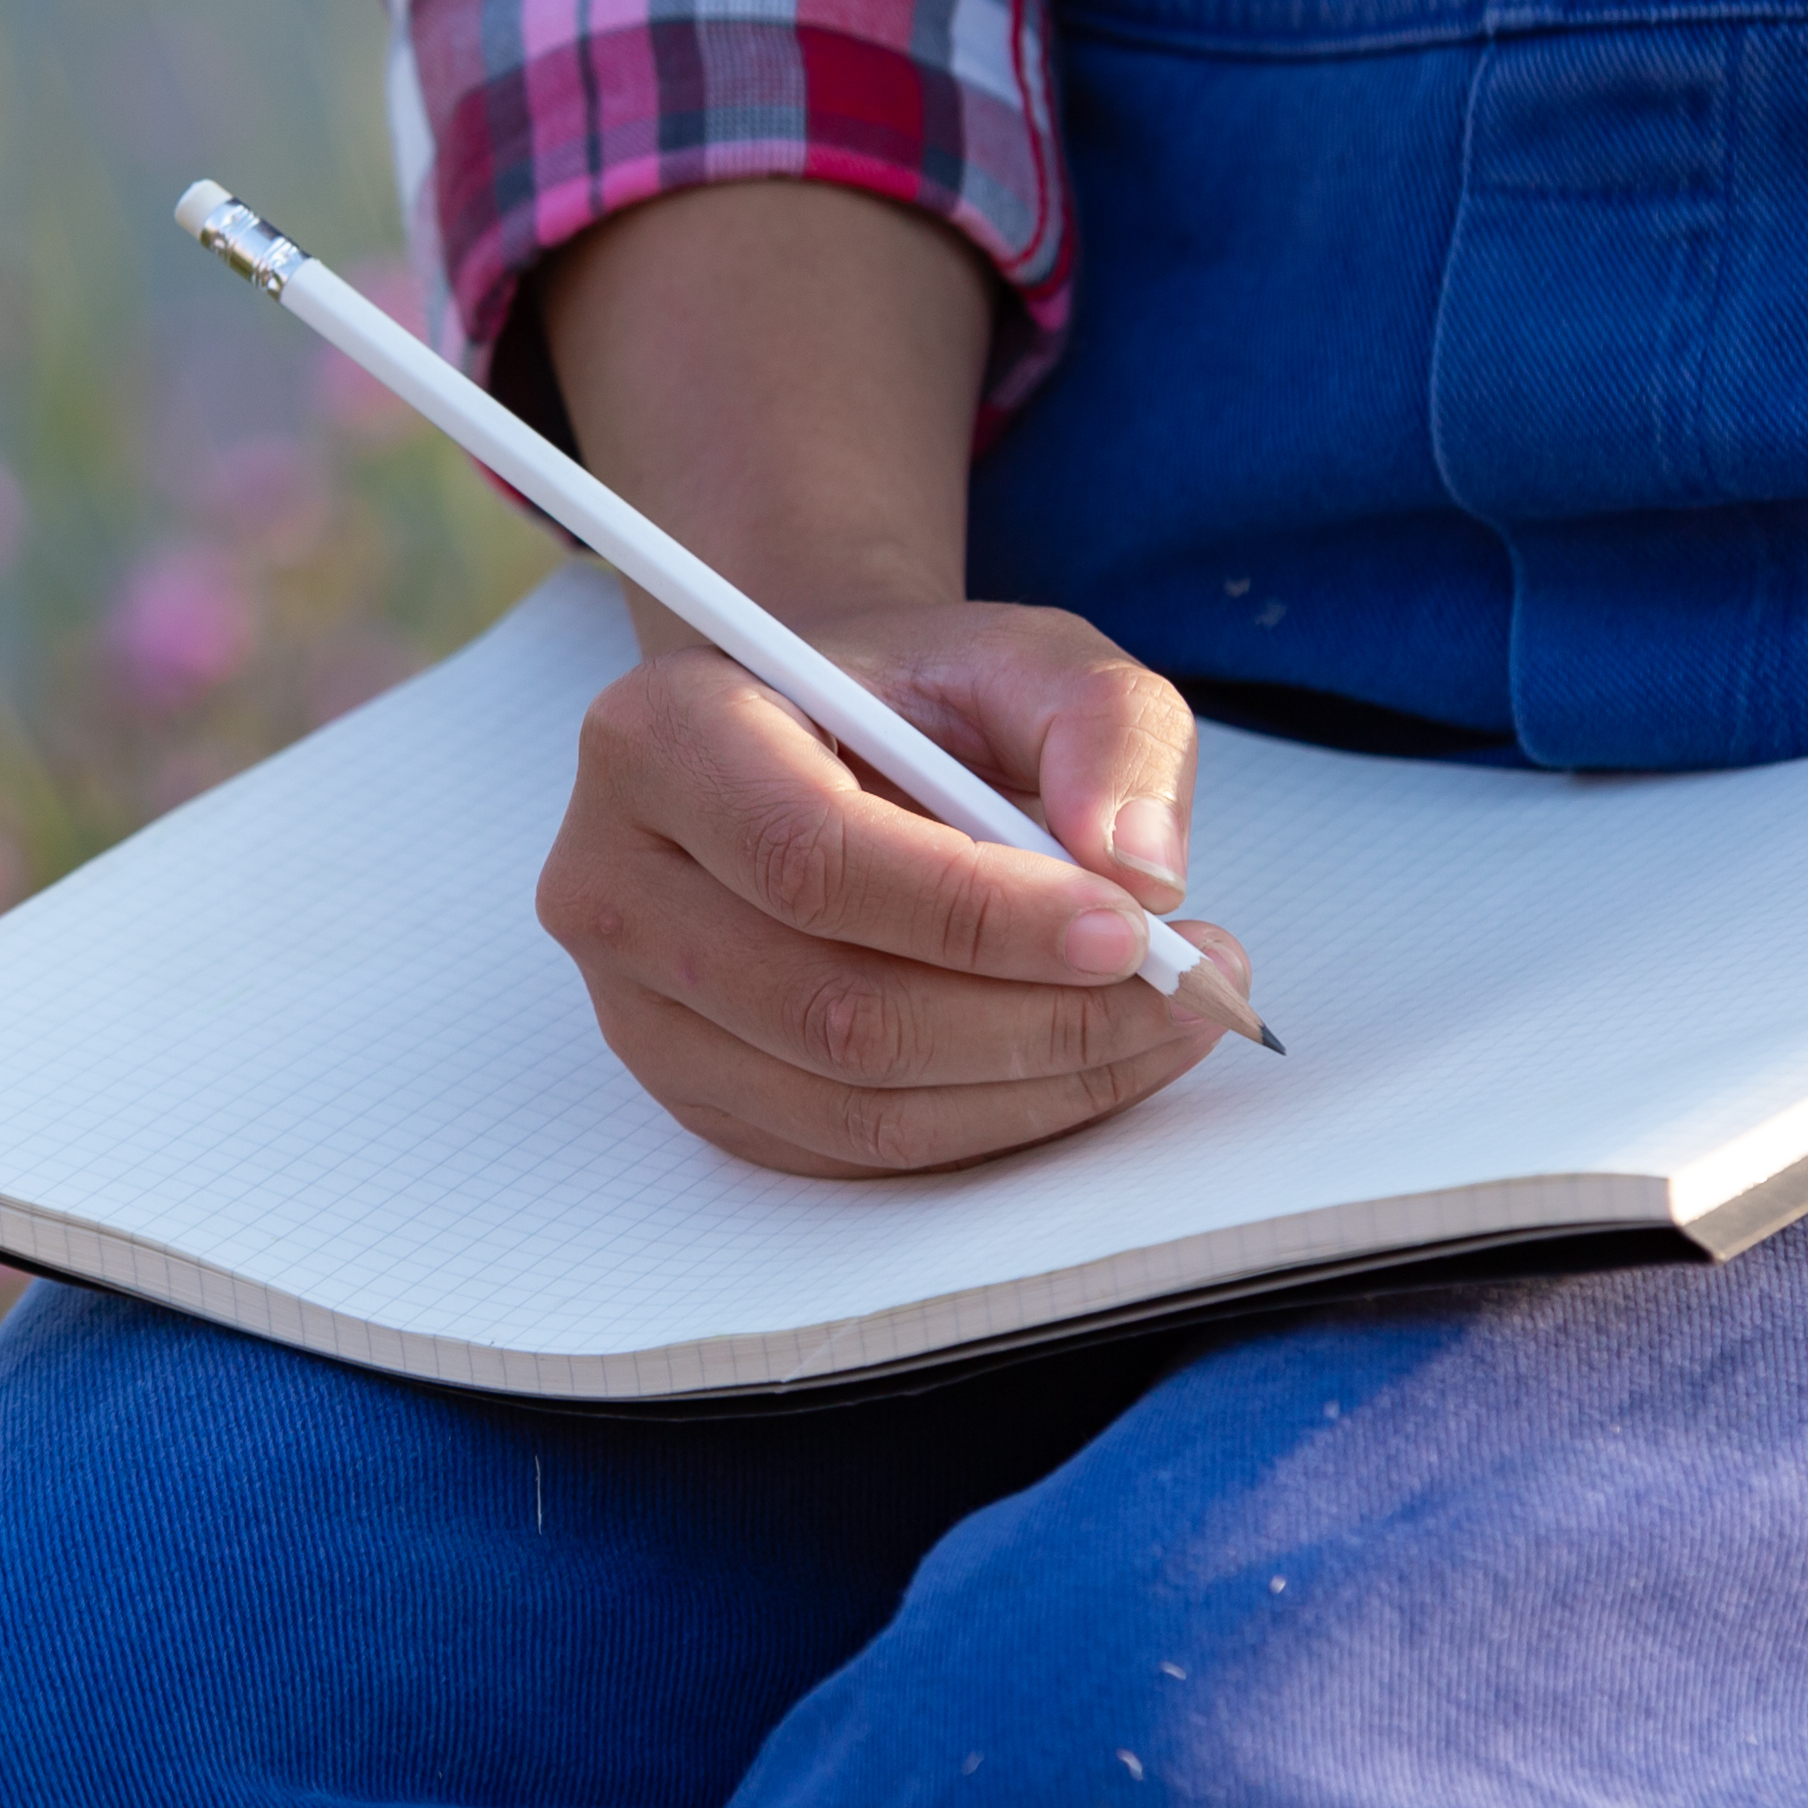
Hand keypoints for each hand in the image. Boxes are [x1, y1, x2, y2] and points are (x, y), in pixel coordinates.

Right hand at [536, 599, 1249, 1173]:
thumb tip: (1141, 869)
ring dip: (1037, 1085)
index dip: (979, 915)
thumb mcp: (1024, 655)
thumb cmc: (915, 697)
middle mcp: (615, 881)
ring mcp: (638, 1009)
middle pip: (831, 1004)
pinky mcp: (696, 1094)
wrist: (827, 740)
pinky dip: (995, 1123)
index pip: (810, 858)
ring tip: (1168, 1022)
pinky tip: (1087, 1063)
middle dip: (1038, 1018)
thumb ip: (1103, 726)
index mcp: (663, 735)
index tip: (1132, 930)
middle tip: (1193, 988)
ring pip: (849, 1101)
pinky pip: (854, 1152)